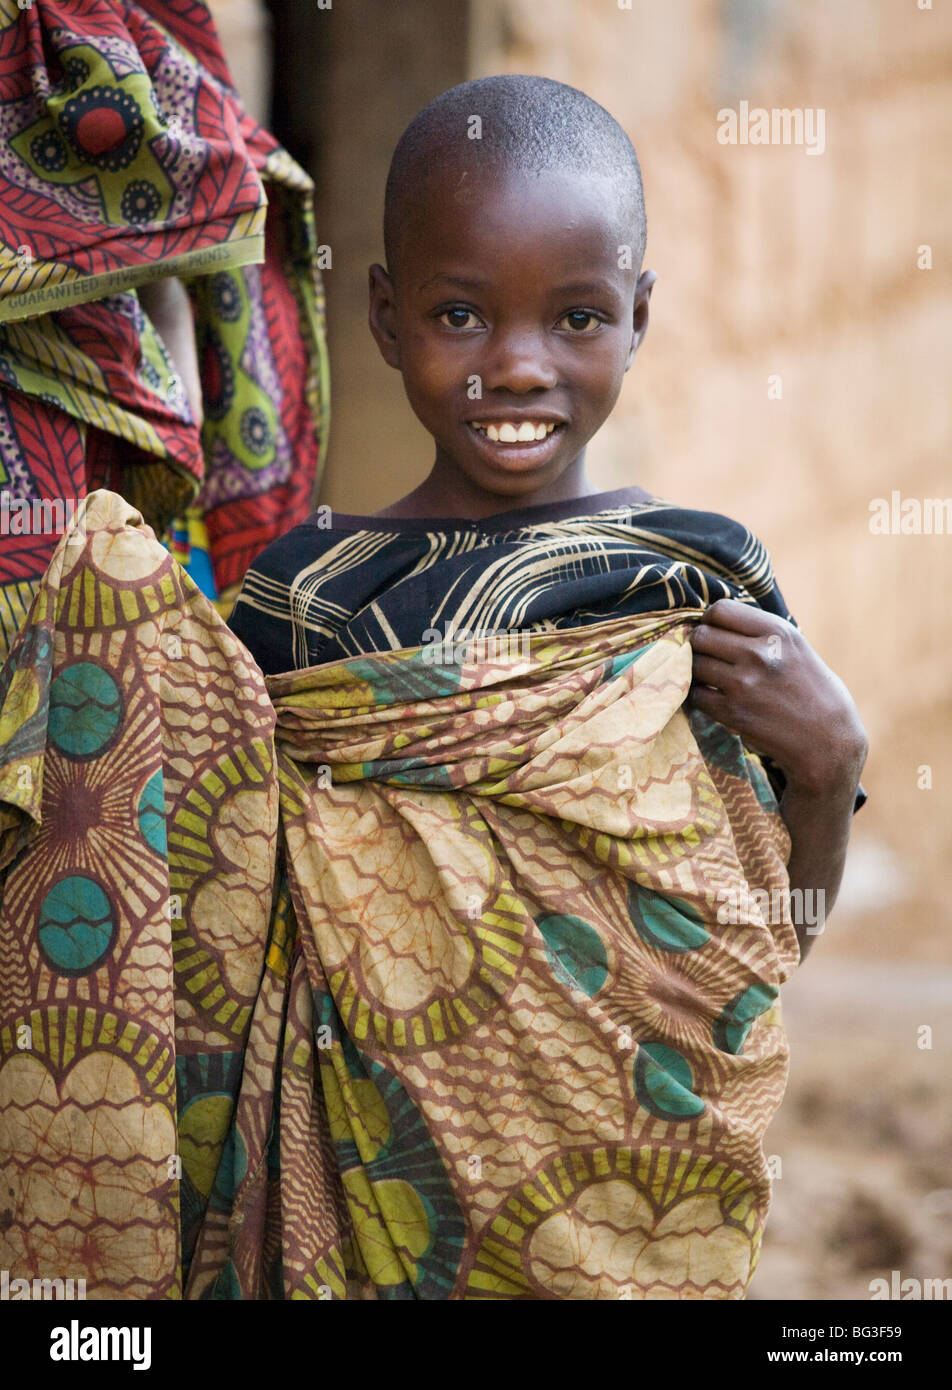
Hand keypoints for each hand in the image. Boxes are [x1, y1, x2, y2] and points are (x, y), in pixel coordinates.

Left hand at [689, 598, 867, 799]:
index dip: (710, 620)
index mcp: (777, 631)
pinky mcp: (733, 712)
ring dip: (698, 671)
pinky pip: (697, 695)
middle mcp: (759, 653)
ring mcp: (744, 683)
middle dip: (700, 645)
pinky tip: (716, 698)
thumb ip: (759, 631)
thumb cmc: (812, 690)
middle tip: (710, 656)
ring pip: (695, 664)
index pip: (720, 610)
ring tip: (713, 677)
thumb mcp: (795, 647)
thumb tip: (713, 619)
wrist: (828, 740)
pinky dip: (702, 696)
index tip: (714, 631)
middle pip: (701, 636)